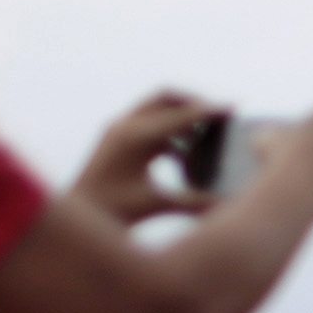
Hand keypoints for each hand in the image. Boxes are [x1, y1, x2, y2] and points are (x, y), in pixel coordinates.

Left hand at [72, 90, 219, 224]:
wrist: (77, 215)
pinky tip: (183, 156)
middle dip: (195, 102)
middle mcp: (124, 125)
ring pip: (156, 107)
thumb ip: (195, 202)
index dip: (211, 110)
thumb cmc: (112, 212)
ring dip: (181, 116)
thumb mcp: (157, 204)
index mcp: (136, 137)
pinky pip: (147, 122)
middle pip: (167, 97)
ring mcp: (117, 129)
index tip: (234, 105)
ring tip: (207, 136)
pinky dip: (168, 131)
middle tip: (221, 116)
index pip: (182, 115)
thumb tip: (230, 205)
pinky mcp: (114, 137)